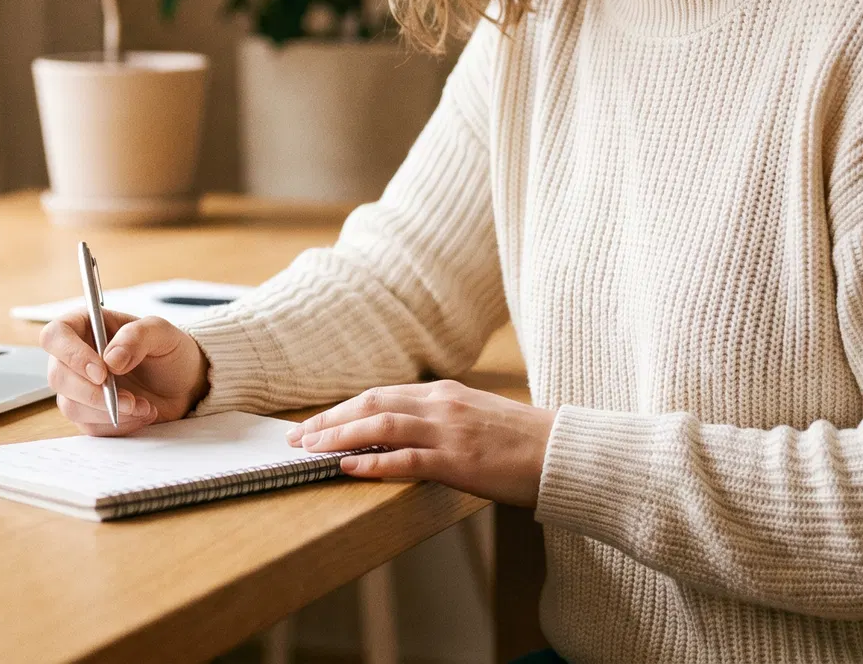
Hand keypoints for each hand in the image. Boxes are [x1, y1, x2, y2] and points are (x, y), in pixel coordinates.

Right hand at [39, 307, 208, 436]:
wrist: (184, 383)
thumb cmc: (169, 350)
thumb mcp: (161, 333)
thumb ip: (136, 337)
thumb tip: (110, 359)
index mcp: (86, 326)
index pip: (55, 335)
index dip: (71, 355)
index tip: (101, 373)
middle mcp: (76, 357)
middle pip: (58, 376)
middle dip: (94, 393)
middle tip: (128, 398)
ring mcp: (80, 387)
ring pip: (70, 406)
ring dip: (109, 411)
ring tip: (143, 405)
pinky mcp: (90, 414)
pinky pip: (89, 427)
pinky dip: (118, 424)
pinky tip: (140, 414)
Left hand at [285, 379, 555, 507]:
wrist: (564, 452)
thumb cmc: (524, 441)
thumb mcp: (476, 418)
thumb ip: (441, 420)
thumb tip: (404, 434)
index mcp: (444, 393)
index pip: (380, 394)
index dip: (343, 408)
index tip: (315, 422)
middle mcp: (441, 404)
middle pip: (371, 403)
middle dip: (330, 420)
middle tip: (297, 437)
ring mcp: (449, 431)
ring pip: (380, 425)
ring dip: (340, 437)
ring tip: (311, 450)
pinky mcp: (459, 460)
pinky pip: (406, 459)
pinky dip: (373, 463)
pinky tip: (348, 469)